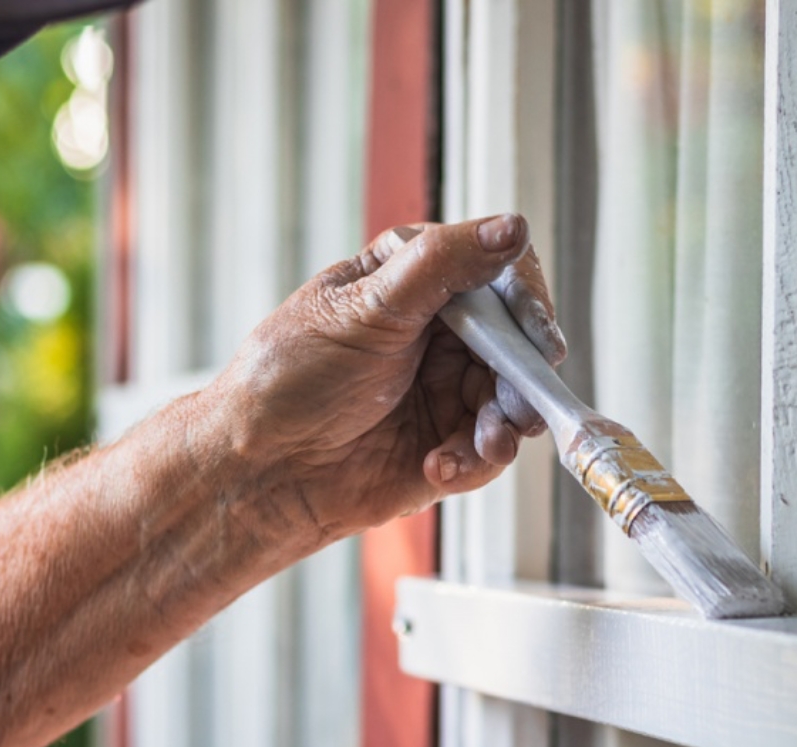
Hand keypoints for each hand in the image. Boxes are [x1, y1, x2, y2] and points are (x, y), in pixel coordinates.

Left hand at [211, 213, 565, 540]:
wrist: (259, 469)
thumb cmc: (290, 377)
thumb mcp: (366, 308)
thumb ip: (441, 265)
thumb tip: (510, 227)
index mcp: (418, 281)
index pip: (499, 274)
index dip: (529, 302)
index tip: (537, 335)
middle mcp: (441, 333)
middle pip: (519, 343)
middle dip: (525, 376)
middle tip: (521, 404)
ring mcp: (446, 389)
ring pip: (514, 400)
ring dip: (504, 425)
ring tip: (479, 442)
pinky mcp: (447, 443)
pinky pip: (491, 450)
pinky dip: (476, 460)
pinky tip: (437, 465)